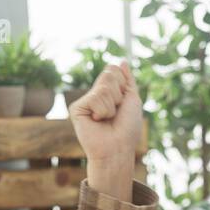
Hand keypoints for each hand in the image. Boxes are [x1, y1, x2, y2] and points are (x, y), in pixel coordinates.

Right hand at [70, 60, 142, 200]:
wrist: (118, 148)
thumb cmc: (127, 128)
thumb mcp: (132, 100)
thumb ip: (127, 79)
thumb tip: (122, 61)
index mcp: (108, 91)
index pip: (113, 70)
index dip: (123, 86)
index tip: (123, 103)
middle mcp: (95, 94)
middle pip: (109, 74)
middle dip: (118, 94)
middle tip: (115, 112)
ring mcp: (85, 100)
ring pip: (103, 87)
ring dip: (112, 105)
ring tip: (107, 119)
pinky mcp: (76, 108)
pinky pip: (95, 98)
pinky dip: (103, 111)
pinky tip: (97, 121)